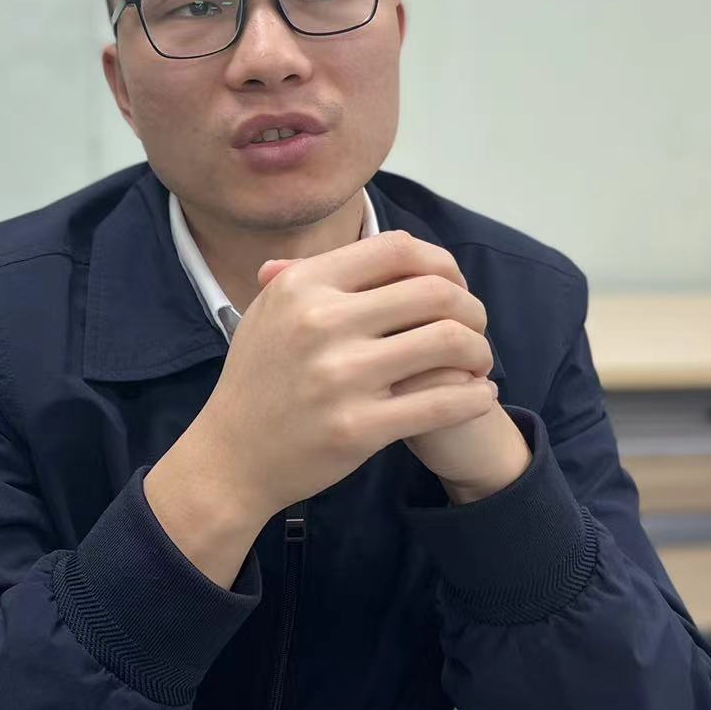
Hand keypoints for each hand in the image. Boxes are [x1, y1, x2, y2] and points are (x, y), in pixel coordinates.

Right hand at [257, 254, 526, 504]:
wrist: (229, 459)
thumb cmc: (257, 382)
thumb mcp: (270, 313)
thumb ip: (324, 277)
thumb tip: (382, 251)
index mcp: (303, 286)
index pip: (398, 249)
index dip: (441, 263)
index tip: (452, 285)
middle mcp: (321, 323)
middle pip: (434, 292)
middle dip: (471, 308)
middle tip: (475, 328)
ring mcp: (340, 377)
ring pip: (448, 343)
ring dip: (479, 350)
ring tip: (479, 362)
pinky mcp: (357, 428)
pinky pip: (442, 403)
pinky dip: (475, 397)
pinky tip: (481, 396)